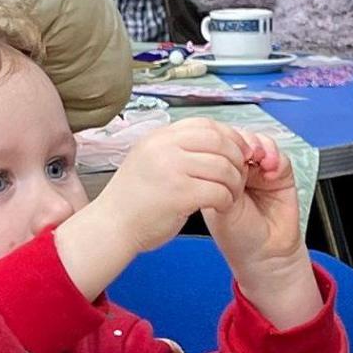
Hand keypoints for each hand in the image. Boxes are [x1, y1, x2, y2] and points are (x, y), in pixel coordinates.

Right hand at [54, 120, 254, 298]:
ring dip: (235, 183)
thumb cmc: (133, 201)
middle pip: (219, 141)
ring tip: (230, 194)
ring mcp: (171, 169)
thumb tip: (216, 144)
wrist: (111, 227)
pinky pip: (219, 191)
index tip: (239, 152)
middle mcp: (164, 147)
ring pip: (223, 167)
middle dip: (237, 158)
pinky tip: (221, 206)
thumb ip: (176, 150)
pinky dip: (227, 200)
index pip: (205, 124)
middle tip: (241, 175)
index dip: (229, 136)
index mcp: (159, 137)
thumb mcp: (150, 161)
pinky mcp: (180, 194)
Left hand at [207, 135, 319, 325]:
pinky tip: (270, 167)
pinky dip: (274, 156)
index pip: (216, 147)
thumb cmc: (237, 236)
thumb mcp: (218, 205)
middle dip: (239, 141)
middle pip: (237, 140)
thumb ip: (220, 179)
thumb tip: (220, 153)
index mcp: (216, 175)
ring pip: (258, 143)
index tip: (219, 149)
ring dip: (258, 145)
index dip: (219, 142)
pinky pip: (279, 156)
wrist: (264, 253)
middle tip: (240, 152)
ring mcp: (259, 170)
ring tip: (256, 158)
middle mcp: (238, 170)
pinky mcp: (280, 175)